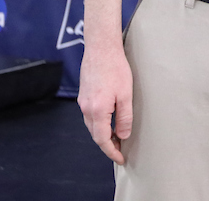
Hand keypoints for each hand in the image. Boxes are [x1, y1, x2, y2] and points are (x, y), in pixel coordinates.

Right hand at [78, 44, 133, 163]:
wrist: (100, 48)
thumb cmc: (116, 68)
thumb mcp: (126, 95)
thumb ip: (124, 117)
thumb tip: (123, 135)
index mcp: (97, 111)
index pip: (103, 139)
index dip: (111, 151)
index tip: (120, 159)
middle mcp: (86, 109)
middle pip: (96, 134)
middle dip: (108, 145)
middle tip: (121, 150)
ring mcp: (83, 102)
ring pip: (92, 126)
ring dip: (104, 134)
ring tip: (118, 138)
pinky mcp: (83, 95)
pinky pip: (90, 116)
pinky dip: (99, 123)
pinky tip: (109, 121)